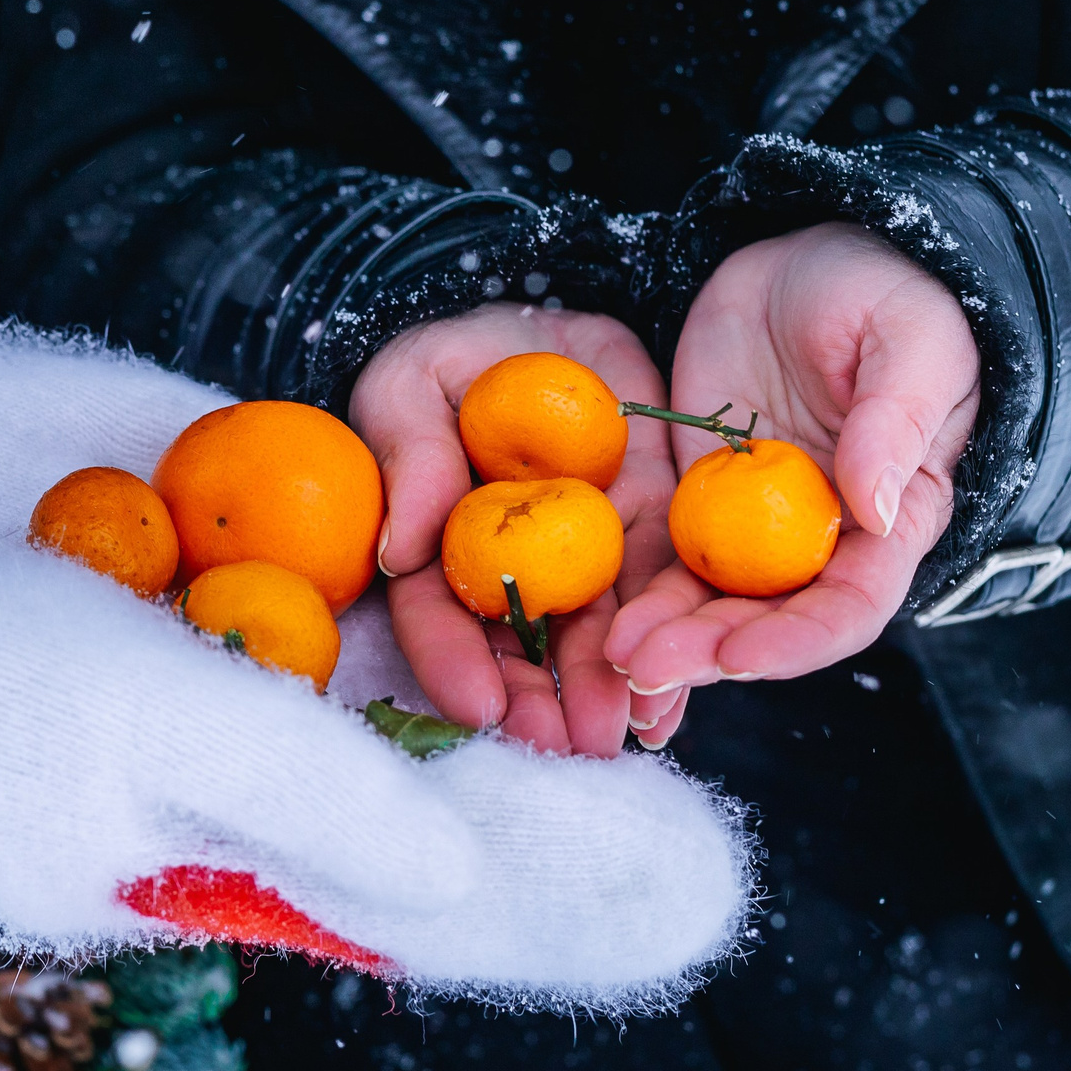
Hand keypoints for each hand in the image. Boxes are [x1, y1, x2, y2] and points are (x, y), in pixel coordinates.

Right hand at [0, 534, 749, 999]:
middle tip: (663, 790)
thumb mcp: (153, 719)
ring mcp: (179, 783)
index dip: (539, 871)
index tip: (671, 852)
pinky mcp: (149, 719)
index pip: (414, 889)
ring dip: (464, 746)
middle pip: (406, 834)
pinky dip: (365, 691)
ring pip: (354, 769)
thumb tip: (462, 882)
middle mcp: (215, 841)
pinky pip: (283, 714)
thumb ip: (308, 796)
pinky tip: (433, 654)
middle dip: (529, 816)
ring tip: (586, 725)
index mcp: (219, 868)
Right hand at [350, 304, 678, 756]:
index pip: (439, 611)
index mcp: (444, 539)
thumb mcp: (416, 384)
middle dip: (538, 702)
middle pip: (519, 644)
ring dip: (604, 693)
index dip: (453, 661)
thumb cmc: (463, 355)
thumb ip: (411, 456)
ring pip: (594, 636)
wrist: (552, 325)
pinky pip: (661, 596)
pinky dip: (668, 650)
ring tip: (620, 736)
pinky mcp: (650, 532)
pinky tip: (673, 698)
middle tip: (561, 745)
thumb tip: (398, 555)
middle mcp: (514, 565)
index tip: (479, 708)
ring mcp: (585, 555)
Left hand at [609, 222, 978, 699]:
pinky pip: (659, 556)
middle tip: (642, 666)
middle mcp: (822, 541)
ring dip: (661, 635)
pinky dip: (629, 593)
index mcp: (892, 518)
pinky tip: (591, 621)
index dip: (796, 641)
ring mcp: (752, 526)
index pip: (850, 604)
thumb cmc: (882, 291)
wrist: (807, 258)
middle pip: (766, 621)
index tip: (736, 656)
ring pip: (706, 602)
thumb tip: (877, 510)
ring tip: (608, 654)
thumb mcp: (906, 339)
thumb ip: (894, 421)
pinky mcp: (693, 501)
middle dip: (707, 652)